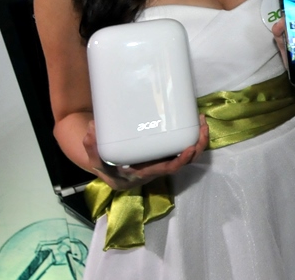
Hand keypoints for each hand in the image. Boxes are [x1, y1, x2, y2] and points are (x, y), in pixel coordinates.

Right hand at [84, 116, 208, 190]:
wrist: (108, 166)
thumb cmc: (104, 164)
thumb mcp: (96, 159)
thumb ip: (92, 147)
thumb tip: (92, 130)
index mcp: (144, 174)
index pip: (167, 170)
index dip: (180, 161)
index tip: (189, 149)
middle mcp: (157, 169)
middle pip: (184, 162)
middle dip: (197, 146)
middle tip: (202, 126)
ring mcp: (163, 161)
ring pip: (187, 155)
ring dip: (198, 140)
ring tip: (201, 120)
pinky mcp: (164, 152)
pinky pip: (182, 146)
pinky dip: (190, 135)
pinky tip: (192, 121)